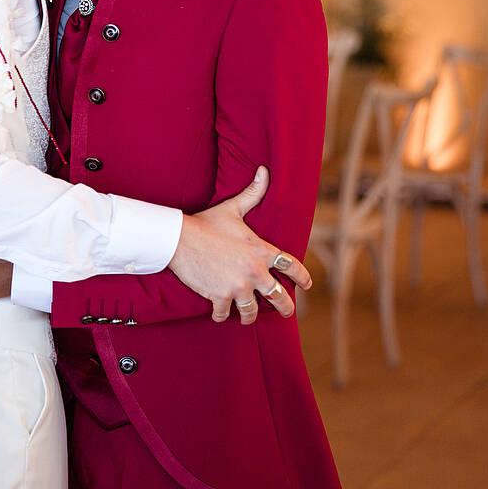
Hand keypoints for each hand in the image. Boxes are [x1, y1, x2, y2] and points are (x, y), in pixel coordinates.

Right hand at [167, 166, 313, 325]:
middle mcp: (255, 272)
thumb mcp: (232, 208)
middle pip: (279, 298)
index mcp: (261, 251)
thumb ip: (252, 194)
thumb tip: (264, 171)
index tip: (308, 284)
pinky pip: (224, 314)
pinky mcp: (219, 297)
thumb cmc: (206, 223)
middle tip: (286, 312)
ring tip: (247, 317)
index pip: (292, 267)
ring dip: (249, 315)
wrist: (179, 239)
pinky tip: (220, 315)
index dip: (303, 277)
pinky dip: (222, 315)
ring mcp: (238, 287)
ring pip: (251, 311)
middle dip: (285, 308)